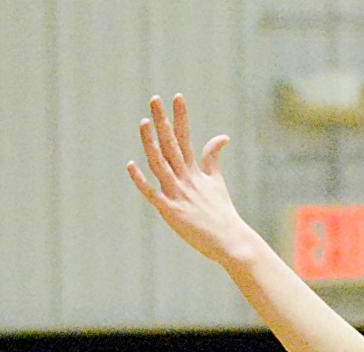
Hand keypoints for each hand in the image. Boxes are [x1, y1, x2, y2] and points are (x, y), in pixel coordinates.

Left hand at [127, 94, 249, 262]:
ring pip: (160, 163)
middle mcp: (186, 180)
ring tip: (144, 121)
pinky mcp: (171, 213)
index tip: (177, 96)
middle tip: (154, 99)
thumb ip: (213, 159)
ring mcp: (178, 195)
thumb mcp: (218, 182)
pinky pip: (153, 194)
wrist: (232, 242)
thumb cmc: (224, 215)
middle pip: (171, 145)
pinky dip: (141, 180)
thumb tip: (222, 136)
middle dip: (162, 121)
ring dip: (151, 142)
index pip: (186, 139)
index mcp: (196, 173)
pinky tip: (131, 164)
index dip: (181, 117)